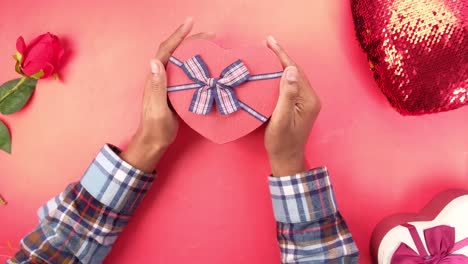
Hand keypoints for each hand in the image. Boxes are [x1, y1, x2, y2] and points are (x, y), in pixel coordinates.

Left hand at [121, 18, 211, 171]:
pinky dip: (198, 66)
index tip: (190, 23)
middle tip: (210, 35)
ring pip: (182, 61)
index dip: (178, 36)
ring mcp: (169, 84)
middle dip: (191, 40)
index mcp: (156, 78)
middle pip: (176, 52)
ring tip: (212, 45)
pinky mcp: (176, 91)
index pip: (166, 51)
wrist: (155, 141)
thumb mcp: (156, 109)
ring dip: (195, 51)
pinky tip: (209, 66)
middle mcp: (162, 77)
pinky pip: (187, 73)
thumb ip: (156, 87)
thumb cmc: (155, 128)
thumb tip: (154, 62)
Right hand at [265, 36, 320, 176]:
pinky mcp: (300, 106)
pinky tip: (272, 71)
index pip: (295, 71)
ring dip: (281, 64)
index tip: (270, 42)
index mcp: (309, 100)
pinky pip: (291, 85)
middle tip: (267, 43)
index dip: (282, 56)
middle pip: (296, 72)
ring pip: (293, 77)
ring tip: (268, 52)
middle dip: (281, 56)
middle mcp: (311, 98)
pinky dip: (281, 75)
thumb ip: (287, 95)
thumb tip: (291, 70)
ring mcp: (307, 102)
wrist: (286, 159)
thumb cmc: (281, 142)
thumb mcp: (281, 119)